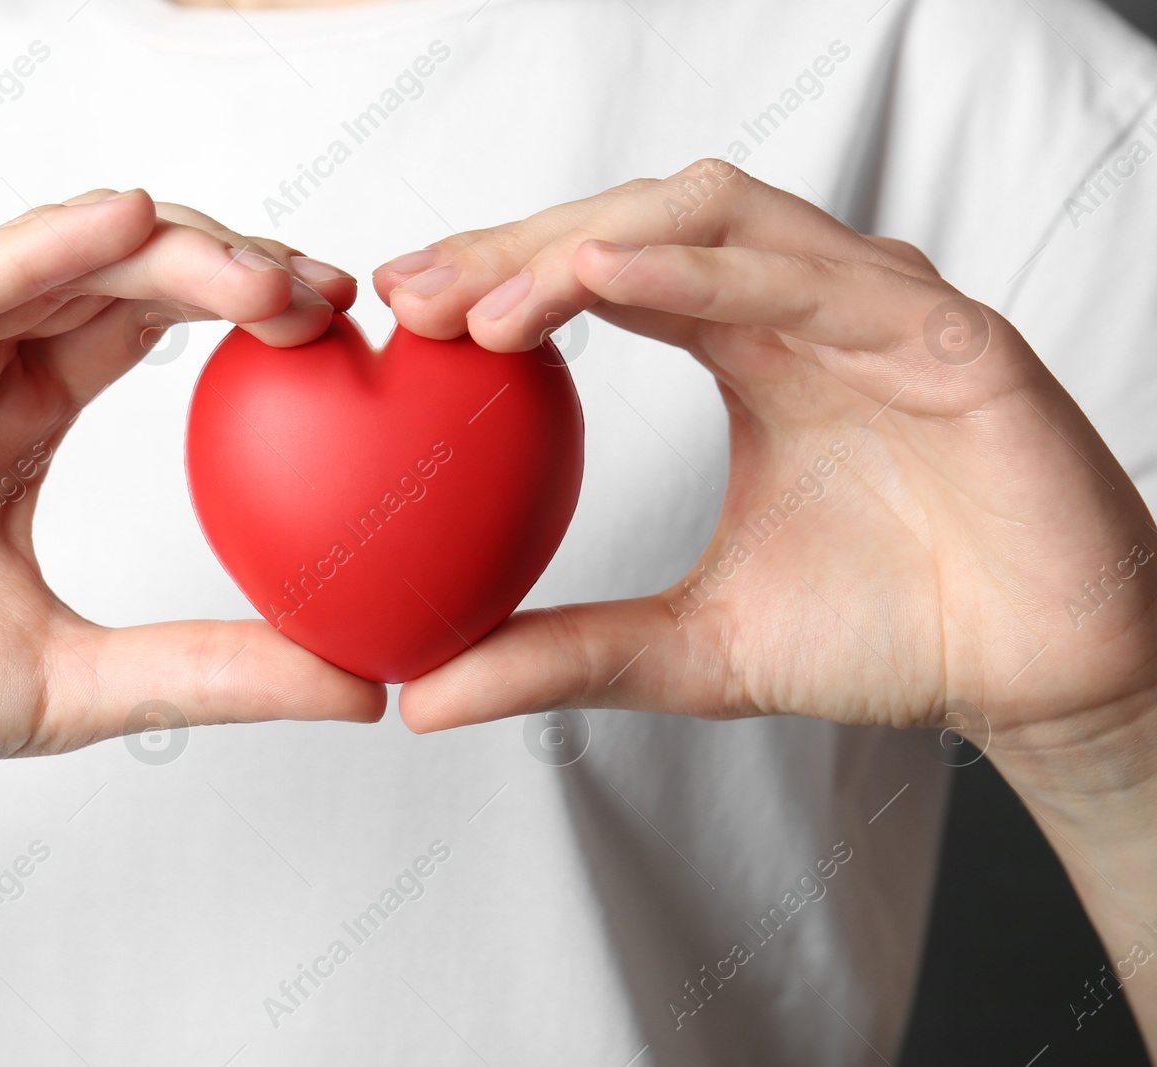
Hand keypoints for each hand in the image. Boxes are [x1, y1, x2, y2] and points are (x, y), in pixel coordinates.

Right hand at [0, 188, 382, 814]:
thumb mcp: (82, 686)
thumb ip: (215, 672)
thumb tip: (363, 690)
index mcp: (18, 416)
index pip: (145, 322)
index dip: (244, 303)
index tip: (336, 319)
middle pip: (108, 273)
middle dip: (222, 264)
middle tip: (321, 290)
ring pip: (36, 261)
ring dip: (154, 250)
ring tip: (255, 270)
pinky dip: (27, 253)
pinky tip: (118, 228)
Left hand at [378, 161, 1156, 769]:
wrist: (1038, 676)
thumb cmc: (891, 632)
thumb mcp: (693, 649)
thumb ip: (567, 654)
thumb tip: (425, 698)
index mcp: (750, 348)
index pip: (609, 272)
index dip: (505, 275)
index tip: (405, 313)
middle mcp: (806, 308)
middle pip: (643, 222)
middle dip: (521, 245)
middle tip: (416, 294)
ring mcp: (879, 310)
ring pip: (719, 220)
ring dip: (592, 242)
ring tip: (487, 302)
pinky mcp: (949, 339)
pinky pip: (816, 279)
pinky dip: (706, 271)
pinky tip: (607, 279)